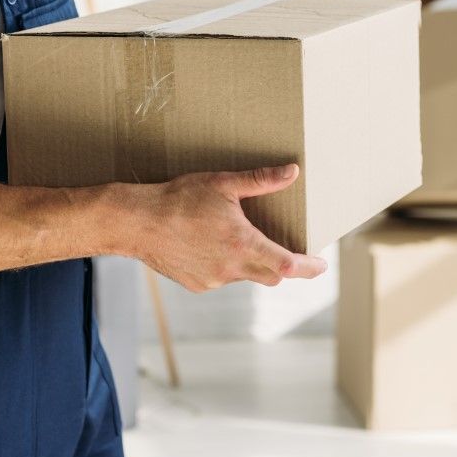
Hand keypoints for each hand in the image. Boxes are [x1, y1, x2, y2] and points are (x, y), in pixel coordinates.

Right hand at [129, 164, 327, 292]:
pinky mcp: (197, 285)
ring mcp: (213, 280)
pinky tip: (211, 247)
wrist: (136, 223)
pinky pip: (222, 279)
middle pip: (272, 276)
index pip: (288, 265)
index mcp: (242, 244)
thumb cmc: (178, 199)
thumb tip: (292, 172)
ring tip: (240, 240)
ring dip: (251, 263)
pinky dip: (226, 266)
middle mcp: (231, 268)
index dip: (309, 268)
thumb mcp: (222, 184)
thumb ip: (261, 180)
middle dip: (284, 267)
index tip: (320, 266)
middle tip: (290, 254)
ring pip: (245, 277)